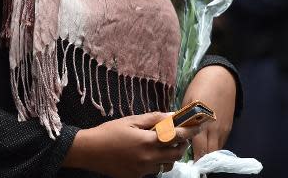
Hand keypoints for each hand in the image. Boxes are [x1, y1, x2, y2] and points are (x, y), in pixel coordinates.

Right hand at [63, 111, 203, 177]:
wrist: (89, 151)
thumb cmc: (109, 132)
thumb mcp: (131, 121)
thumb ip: (154, 119)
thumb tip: (172, 115)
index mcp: (147, 141)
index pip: (177, 136)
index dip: (189, 131)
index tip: (198, 125)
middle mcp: (148, 158)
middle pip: (176, 153)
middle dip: (181, 144)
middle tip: (180, 135)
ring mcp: (143, 170)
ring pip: (167, 163)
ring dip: (169, 154)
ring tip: (162, 144)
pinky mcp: (137, 177)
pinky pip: (154, 170)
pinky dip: (156, 161)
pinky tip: (146, 153)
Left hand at [182, 65, 235, 160]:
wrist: (221, 77)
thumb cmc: (200, 87)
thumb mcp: (187, 102)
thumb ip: (183, 120)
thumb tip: (175, 132)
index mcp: (202, 123)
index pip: (199, 149)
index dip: (193, 158)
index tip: (185, 160)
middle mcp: (214, 130)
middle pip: (209, 153)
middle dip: (200, 158)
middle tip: (190, 159)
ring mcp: (223, 129)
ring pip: (216, 150)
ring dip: (207, 153)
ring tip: (197, 152)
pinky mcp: (228, 127)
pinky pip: (221, 143)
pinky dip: (213, 146)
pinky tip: (205, 143)